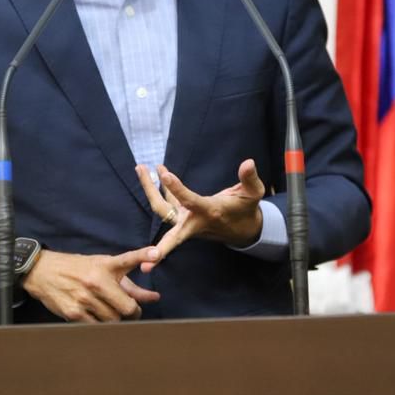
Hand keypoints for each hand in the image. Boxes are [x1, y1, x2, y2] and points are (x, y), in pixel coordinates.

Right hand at [20, 247, 161, 322]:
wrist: (43, 272)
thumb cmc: (78, 268)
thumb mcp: (103, 268)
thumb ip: (130, 284)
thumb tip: (154, 297)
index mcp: (104, 266)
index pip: (127, 260)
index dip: (143, 255)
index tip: (156, 253)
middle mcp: (95, 281)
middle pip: (127, 308)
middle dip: (133, 312)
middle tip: (131, 311)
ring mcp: (84, 299)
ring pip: (113, 321)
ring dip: (116, 319)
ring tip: (109, 310)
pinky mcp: (74, 313)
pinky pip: (97, 327)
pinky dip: (101, 324)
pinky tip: (96, 315)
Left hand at [135, 160, 265, 271]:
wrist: (243, 232)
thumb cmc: (246, 210)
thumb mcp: (254, 194)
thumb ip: (250, 179)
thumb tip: (249, 162)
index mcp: (209, 212)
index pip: (189, 201)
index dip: (176, 188)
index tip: (164, 173)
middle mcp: (192, 219)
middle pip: (164, 210)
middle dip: (150, 193)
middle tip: (140, 170)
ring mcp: (185, 220)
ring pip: (161, 207)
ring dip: (149, 188)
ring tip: (141, 167)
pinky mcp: (184, 217)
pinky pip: (167, 204)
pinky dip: (160, 190)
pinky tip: (154, 173)